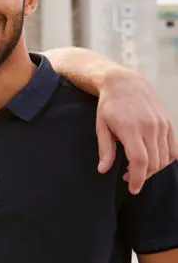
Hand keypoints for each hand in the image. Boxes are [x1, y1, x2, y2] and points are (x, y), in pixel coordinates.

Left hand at [96, 69, 177, 193]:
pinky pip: (174, 149)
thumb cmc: (109, 105)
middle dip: (143, 176)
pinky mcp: (168, 123)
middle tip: (129, 177)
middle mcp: (149, 127)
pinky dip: (166, 159)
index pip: (140, 161)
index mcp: (130, 128)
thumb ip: (105, 149)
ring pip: (165, 158)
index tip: (133, 189)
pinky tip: (154, 161)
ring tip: (138, 169)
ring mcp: (161, 125)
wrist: (125, 83)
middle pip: (154, 162)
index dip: (138, 179)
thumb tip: (103, 170)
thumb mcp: (101, 126)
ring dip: (154, 169)